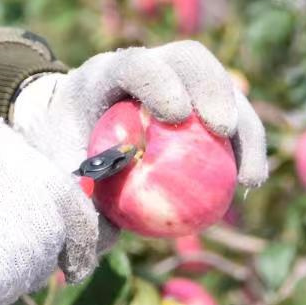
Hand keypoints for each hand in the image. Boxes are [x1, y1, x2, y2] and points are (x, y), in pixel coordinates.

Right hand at [0, 118, 98, 304]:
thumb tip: (37, 224)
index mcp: (6, 142)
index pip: (65, 190)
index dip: (75, 230)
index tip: (77, 260)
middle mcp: (22, 172)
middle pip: (60, 231)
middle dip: (42, 261)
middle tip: (9, 277)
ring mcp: (17, 215)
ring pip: (32, 267)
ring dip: (0, 283)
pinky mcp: (4, 258)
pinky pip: (1, 295)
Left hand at [9, 42, 268, 188]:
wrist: (70, 129)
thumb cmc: (61, 152)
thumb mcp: (56, 173)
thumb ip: (73, 203)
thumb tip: (96, 244)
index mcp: (105, 73)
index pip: (135, 65)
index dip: (158, 81)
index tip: (176, 115)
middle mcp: (148, 66)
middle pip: (190, 60)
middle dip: (213, 89)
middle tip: (223, 131)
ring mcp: (179, 79)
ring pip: (223, 86)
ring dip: (244, 127)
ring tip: (249, 177)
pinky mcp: (200, 101)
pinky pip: (231, 117)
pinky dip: (244, 146)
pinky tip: (248, 184)